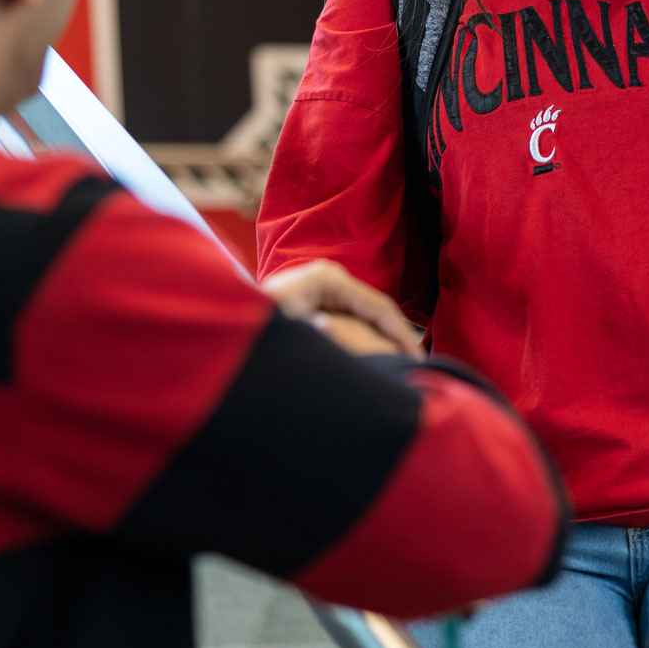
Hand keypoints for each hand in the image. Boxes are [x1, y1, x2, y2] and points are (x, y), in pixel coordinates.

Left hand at [261, 260, 424, 356]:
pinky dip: (366, 339)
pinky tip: (377, 359)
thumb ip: (332, 337)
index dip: (403, 336)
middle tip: (418, 369)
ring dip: (383, 340)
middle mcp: (331, 277)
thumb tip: (362, 346)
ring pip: (366, 316)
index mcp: (330, 280)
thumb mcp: (295, 332)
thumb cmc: (255, 328)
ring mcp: (325, 287)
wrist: (229, 326)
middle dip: (398, 339)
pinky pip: (352, 319)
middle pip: (376, 310)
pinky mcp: (319, 299)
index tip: (419, 362)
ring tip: (403, 367)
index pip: (380, 307)